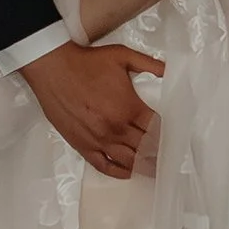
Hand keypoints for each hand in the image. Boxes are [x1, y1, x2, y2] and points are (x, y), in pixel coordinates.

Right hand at [21, 38, 163, 178]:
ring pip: (128, 161)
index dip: (167, 136)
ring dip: (143, 167)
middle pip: (145, 148)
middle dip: (158, 154)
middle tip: (168, 159)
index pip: (156, 129)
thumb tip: (169, 71)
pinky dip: (118, 172)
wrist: (53, 68)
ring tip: (155, 171)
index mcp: (129, 108)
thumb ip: (150, 64)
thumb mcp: (123, 56)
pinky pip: (103, 165)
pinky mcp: (82, 145)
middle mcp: (116, 128)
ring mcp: (99, 140)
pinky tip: (128, 172)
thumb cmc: (87, 62)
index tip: (174, 140)